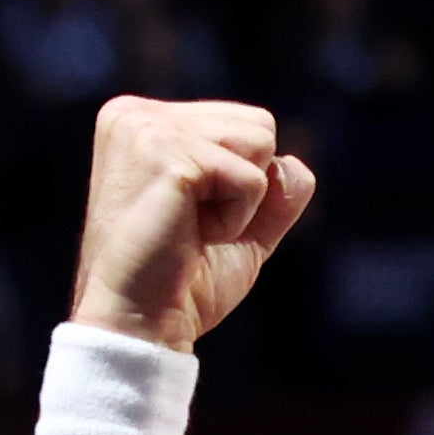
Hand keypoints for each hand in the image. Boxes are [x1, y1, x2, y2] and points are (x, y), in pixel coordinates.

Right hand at [68, 97, 314, 354]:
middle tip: (193, 226)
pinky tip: (191, 235)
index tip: (191, 221)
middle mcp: (137, 112)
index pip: (244, 123)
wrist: (141, 322)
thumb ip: (273, 194)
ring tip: (191, 228)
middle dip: (247, 187)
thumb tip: (296, 165)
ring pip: (261, 142)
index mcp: (143, 120)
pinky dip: (237, 220)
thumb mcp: (240, 230)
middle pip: (259, 125)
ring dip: (243, 204)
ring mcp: (147, 128)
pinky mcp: (165, 152)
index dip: (241, 186)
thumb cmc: (181, 283)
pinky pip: (252, 179)